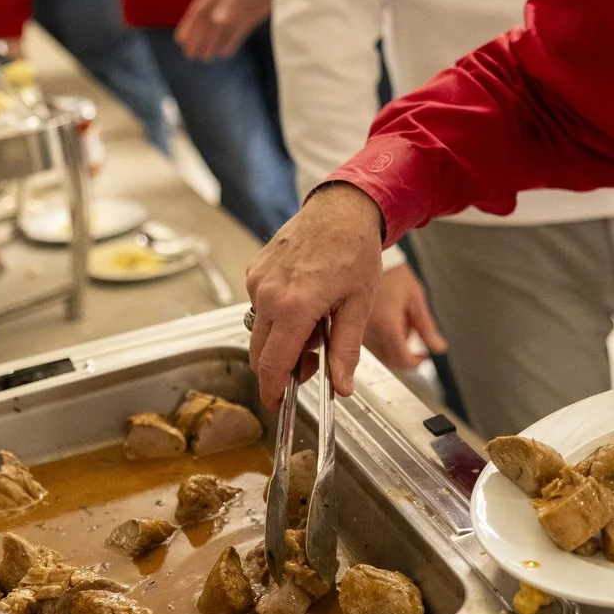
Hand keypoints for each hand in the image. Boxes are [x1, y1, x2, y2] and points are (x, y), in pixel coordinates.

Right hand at [174, 0, 274, 60]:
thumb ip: (231, 1)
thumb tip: (218, 22)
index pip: (200, 10)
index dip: (189, 26)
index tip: (180, 40)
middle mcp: (226, 0)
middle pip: (209, 22)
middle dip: (198, 38)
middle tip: (191, 55)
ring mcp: (240, 8)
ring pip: (222, 29)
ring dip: (212, 43)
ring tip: (205, 57)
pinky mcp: (253, 15)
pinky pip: (239, 31)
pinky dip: (231, 42)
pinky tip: (225, 53)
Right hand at [247, 183, 386, 414]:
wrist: (342, 210)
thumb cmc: (355, 251)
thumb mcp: (358, 306)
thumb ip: (346, 351)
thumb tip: (342, 388)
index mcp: (294, 306)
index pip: (273, 365)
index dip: (273, 390)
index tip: (277, 404)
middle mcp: (268, 294)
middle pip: (260, 353)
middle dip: (282, 367)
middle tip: (313, 363)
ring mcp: (257, 280)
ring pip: (258, 331)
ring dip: (281, 341)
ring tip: (316, 326)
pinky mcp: (255, 270)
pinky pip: (258, 307)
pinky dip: (276, 318)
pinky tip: (303, 305)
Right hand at [362, 262, 447, 370]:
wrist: (364, 255)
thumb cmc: (390, 271)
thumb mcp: (414, 296)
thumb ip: (426, 326)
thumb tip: (438, 347)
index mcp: (386, 325)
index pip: (402, 359)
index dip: (416, 361)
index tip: (423, 356)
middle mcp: (367, 333)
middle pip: (390, 360)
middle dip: (405, 352)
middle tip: (412, 331)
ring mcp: (355, 331)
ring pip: (378, 353)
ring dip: (392, 345)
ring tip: (397, 318)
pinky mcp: (348, 328)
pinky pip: (367, 344)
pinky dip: (380, 338)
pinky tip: (384, 318)